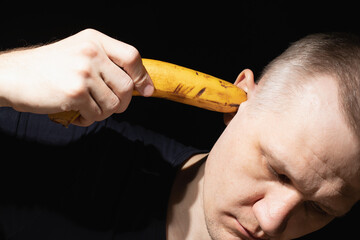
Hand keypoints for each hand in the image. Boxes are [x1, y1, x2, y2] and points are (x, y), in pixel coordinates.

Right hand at [0, 28, 153, 125]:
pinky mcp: (75, 93)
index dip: (143, 76)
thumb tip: (137, 84)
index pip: (132, 56)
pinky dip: (89, 120)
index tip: (146, 90)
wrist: (13, 75)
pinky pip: (97, 114)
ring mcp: (83, 72)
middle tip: (108, 106)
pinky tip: (76, 114)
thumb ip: (106, 63)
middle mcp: (91, 53)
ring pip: (114, 104)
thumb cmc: (48, 67)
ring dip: (104, 113)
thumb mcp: (79, 52)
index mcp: (95, 41)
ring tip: (88, 109)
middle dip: (122, 103)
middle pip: (127, 86)